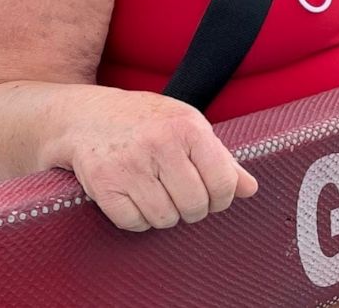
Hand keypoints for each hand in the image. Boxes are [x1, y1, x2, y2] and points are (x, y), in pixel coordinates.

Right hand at [60, 88, 257, 231]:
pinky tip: (134, 198)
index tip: (212, 196)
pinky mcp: (103, 184)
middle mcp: (159, 144)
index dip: (221, 199)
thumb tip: (251, 189)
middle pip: (194, 206)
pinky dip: (137, 219)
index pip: (223, 184)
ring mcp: (129, 165)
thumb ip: (222, 159)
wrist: (87, 116)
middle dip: (192, 209)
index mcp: (188, 127)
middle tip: (181, 196)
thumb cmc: (146, 122)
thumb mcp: (188, 127)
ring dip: (164, 214)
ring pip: (164, 219)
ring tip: (157, 193)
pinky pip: (133, 223)